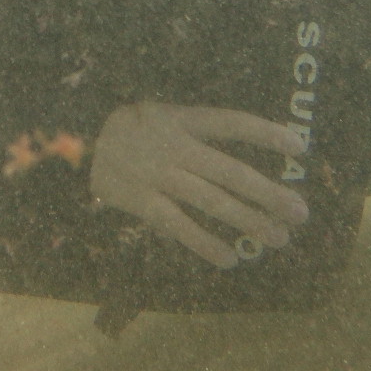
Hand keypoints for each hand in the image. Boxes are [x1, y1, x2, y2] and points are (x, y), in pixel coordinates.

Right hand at [90, 101, 309, 267]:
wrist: (71, 140)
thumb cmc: (125, 127)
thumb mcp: (157, 112)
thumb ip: (193, 129)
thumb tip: (238, 156)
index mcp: (181, 119)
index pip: (232, 124)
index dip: (266, 134)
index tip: (299, 147)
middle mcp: (174, 147)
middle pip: (231, 172)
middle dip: (269, 193)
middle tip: (300, 212)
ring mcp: (158, 175)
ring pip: (212, 202)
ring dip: (248, 221)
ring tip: (277, 237)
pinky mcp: (140, 200)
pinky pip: (178, 225)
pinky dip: (205, 243)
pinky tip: (230, 258)